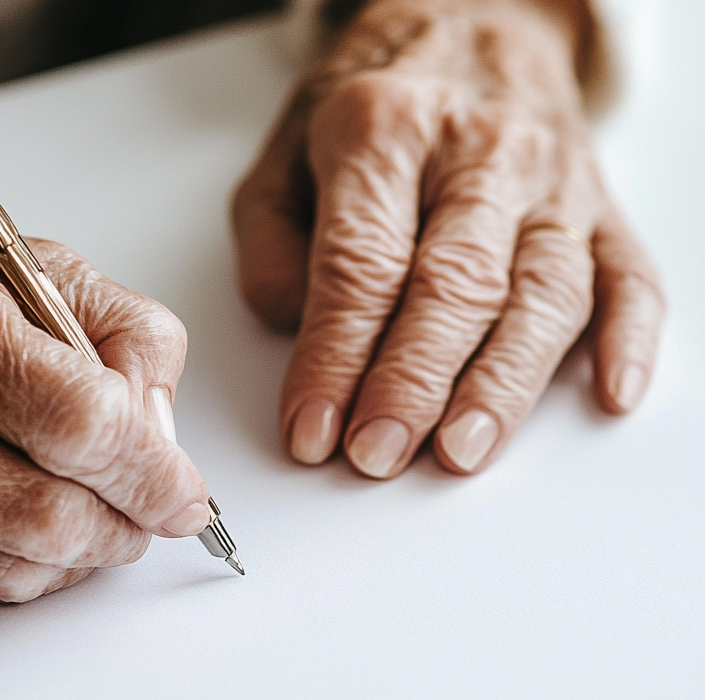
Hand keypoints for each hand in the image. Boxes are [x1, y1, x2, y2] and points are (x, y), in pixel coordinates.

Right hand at [0, 190, 210, 600]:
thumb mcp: (24, 264)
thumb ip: (125, 338)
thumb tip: (163, 438)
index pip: (81, 425)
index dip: (155, 474)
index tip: (186, 495)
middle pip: (48, 518)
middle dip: (125, 528)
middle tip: (148, 511)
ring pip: (8, 572)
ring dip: (76, 557)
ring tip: (88, 512)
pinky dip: (14, 567)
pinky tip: (19, 524)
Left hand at [233, 0, 663, 476]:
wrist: (473, 22)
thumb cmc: (373, 103)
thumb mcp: (283, 156)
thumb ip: (269, 247)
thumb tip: (297, 333)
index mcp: (386, 129)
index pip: (362, 265)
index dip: (334, 359)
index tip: (313, 430)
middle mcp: (479, 152)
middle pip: (454, 285)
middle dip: (412, 385)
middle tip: (376, 455)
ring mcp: (552, 183)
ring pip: (542, 292)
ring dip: (502, 383)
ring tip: (462, 451)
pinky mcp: (601, 210)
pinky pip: (632, 274)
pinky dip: (629, 339)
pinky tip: (609, 395)